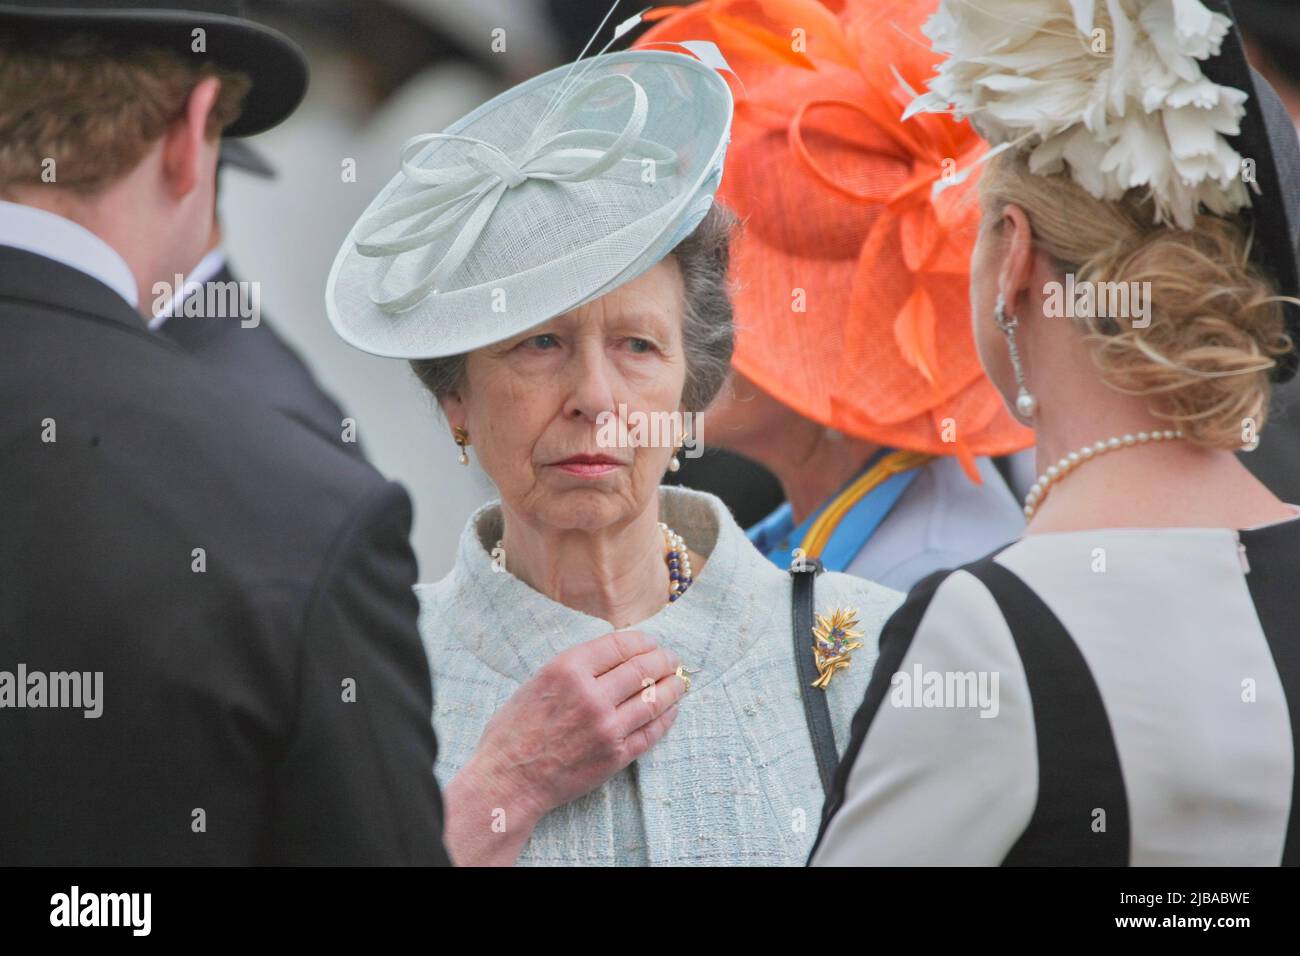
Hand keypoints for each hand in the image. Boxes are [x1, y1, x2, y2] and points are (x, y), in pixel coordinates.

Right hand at [442, 629, 684, 865]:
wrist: (508, 781)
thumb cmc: (515, 731)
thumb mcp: (538, 682)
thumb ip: (575, 668)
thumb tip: (613, 655)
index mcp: (568, 670)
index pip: (620, 645)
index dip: (643, 641)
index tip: (651, 643)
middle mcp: (592, 695)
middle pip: (643, 669)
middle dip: (664, 660)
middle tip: (671, 659)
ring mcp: (607, 727)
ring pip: (655, 699)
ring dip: (673, 687)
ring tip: (680, 681)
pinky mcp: (616, 756)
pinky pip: (652, 732)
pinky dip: (666, 718)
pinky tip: (670, 711)